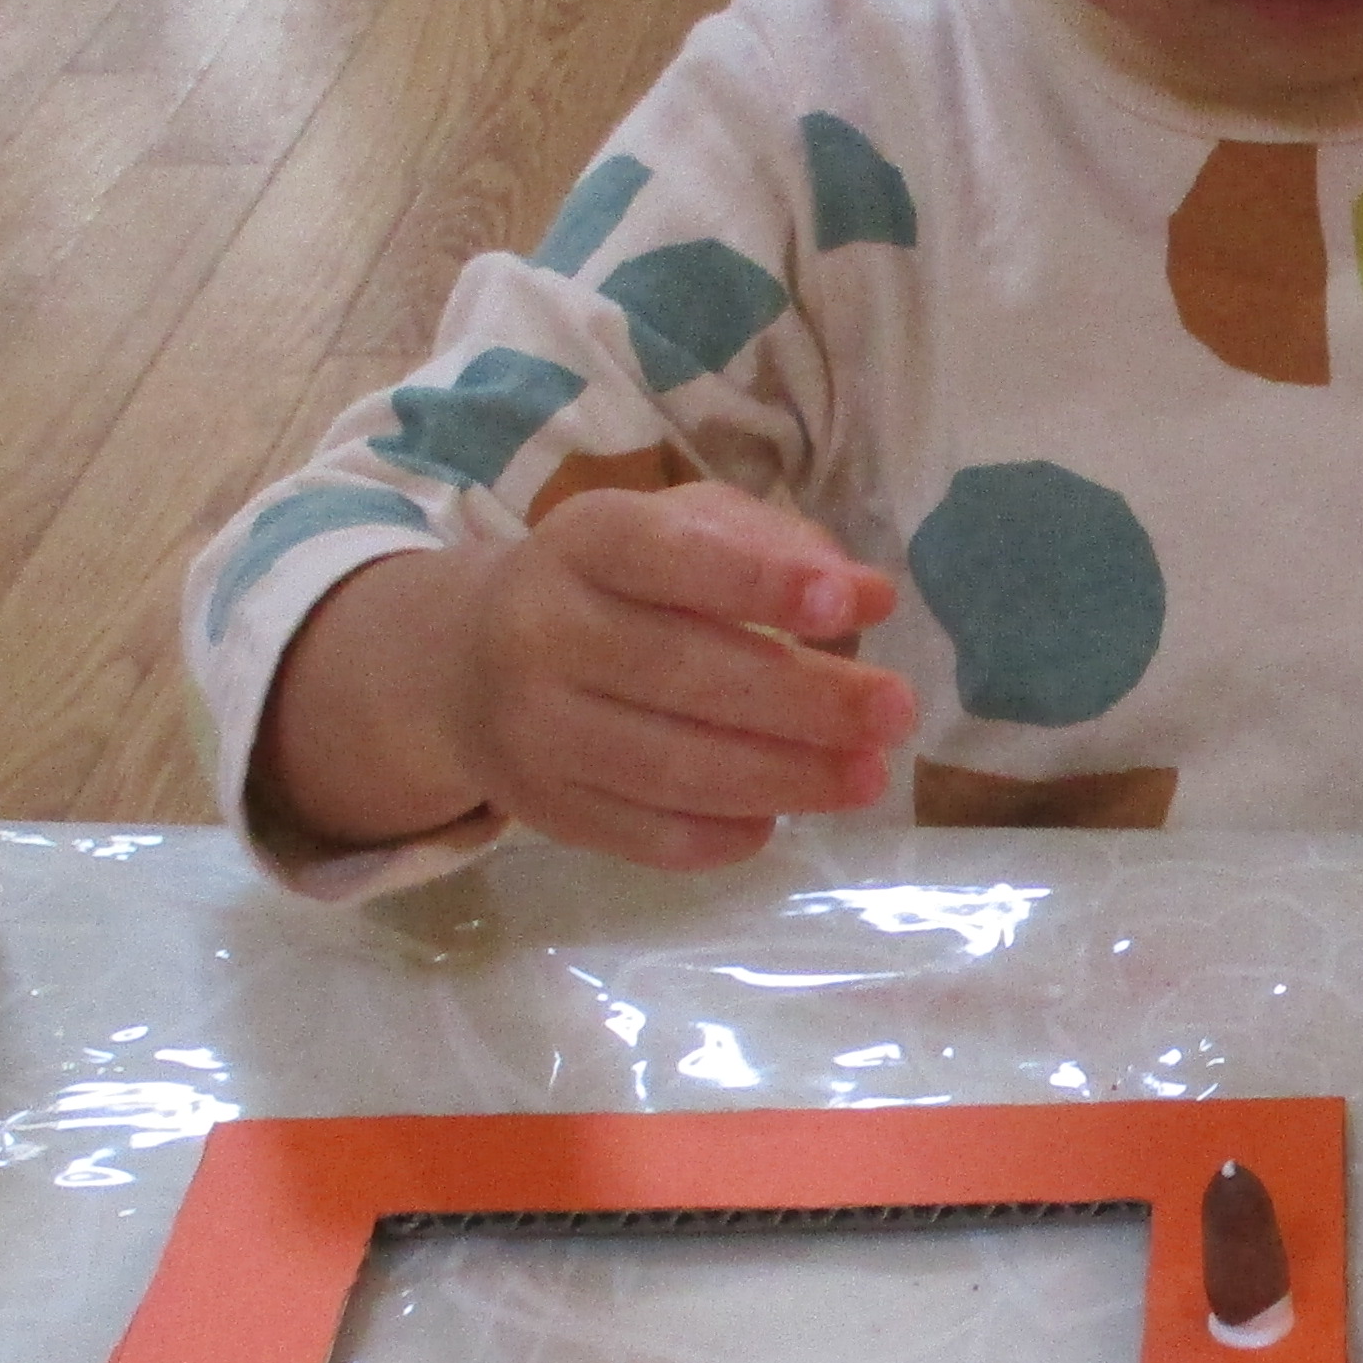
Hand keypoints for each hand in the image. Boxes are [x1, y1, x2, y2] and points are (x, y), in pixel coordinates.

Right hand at [255, 480, 915, 871]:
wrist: (467, 663)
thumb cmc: (615, 583)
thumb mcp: (677, 526)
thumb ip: (768, 542)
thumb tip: (863, 597)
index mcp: (582, 542)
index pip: (670, 558)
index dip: (763, 581)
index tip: (857, 601)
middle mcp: (541, 632)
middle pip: (682, 674)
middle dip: (805, 700)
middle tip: (895, 711)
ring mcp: (533, 730)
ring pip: (670, 768)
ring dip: (785, 778)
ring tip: (866, 775)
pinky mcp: (542, 809)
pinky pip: (646, 836)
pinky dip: (725, 834)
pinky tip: (781, 816)